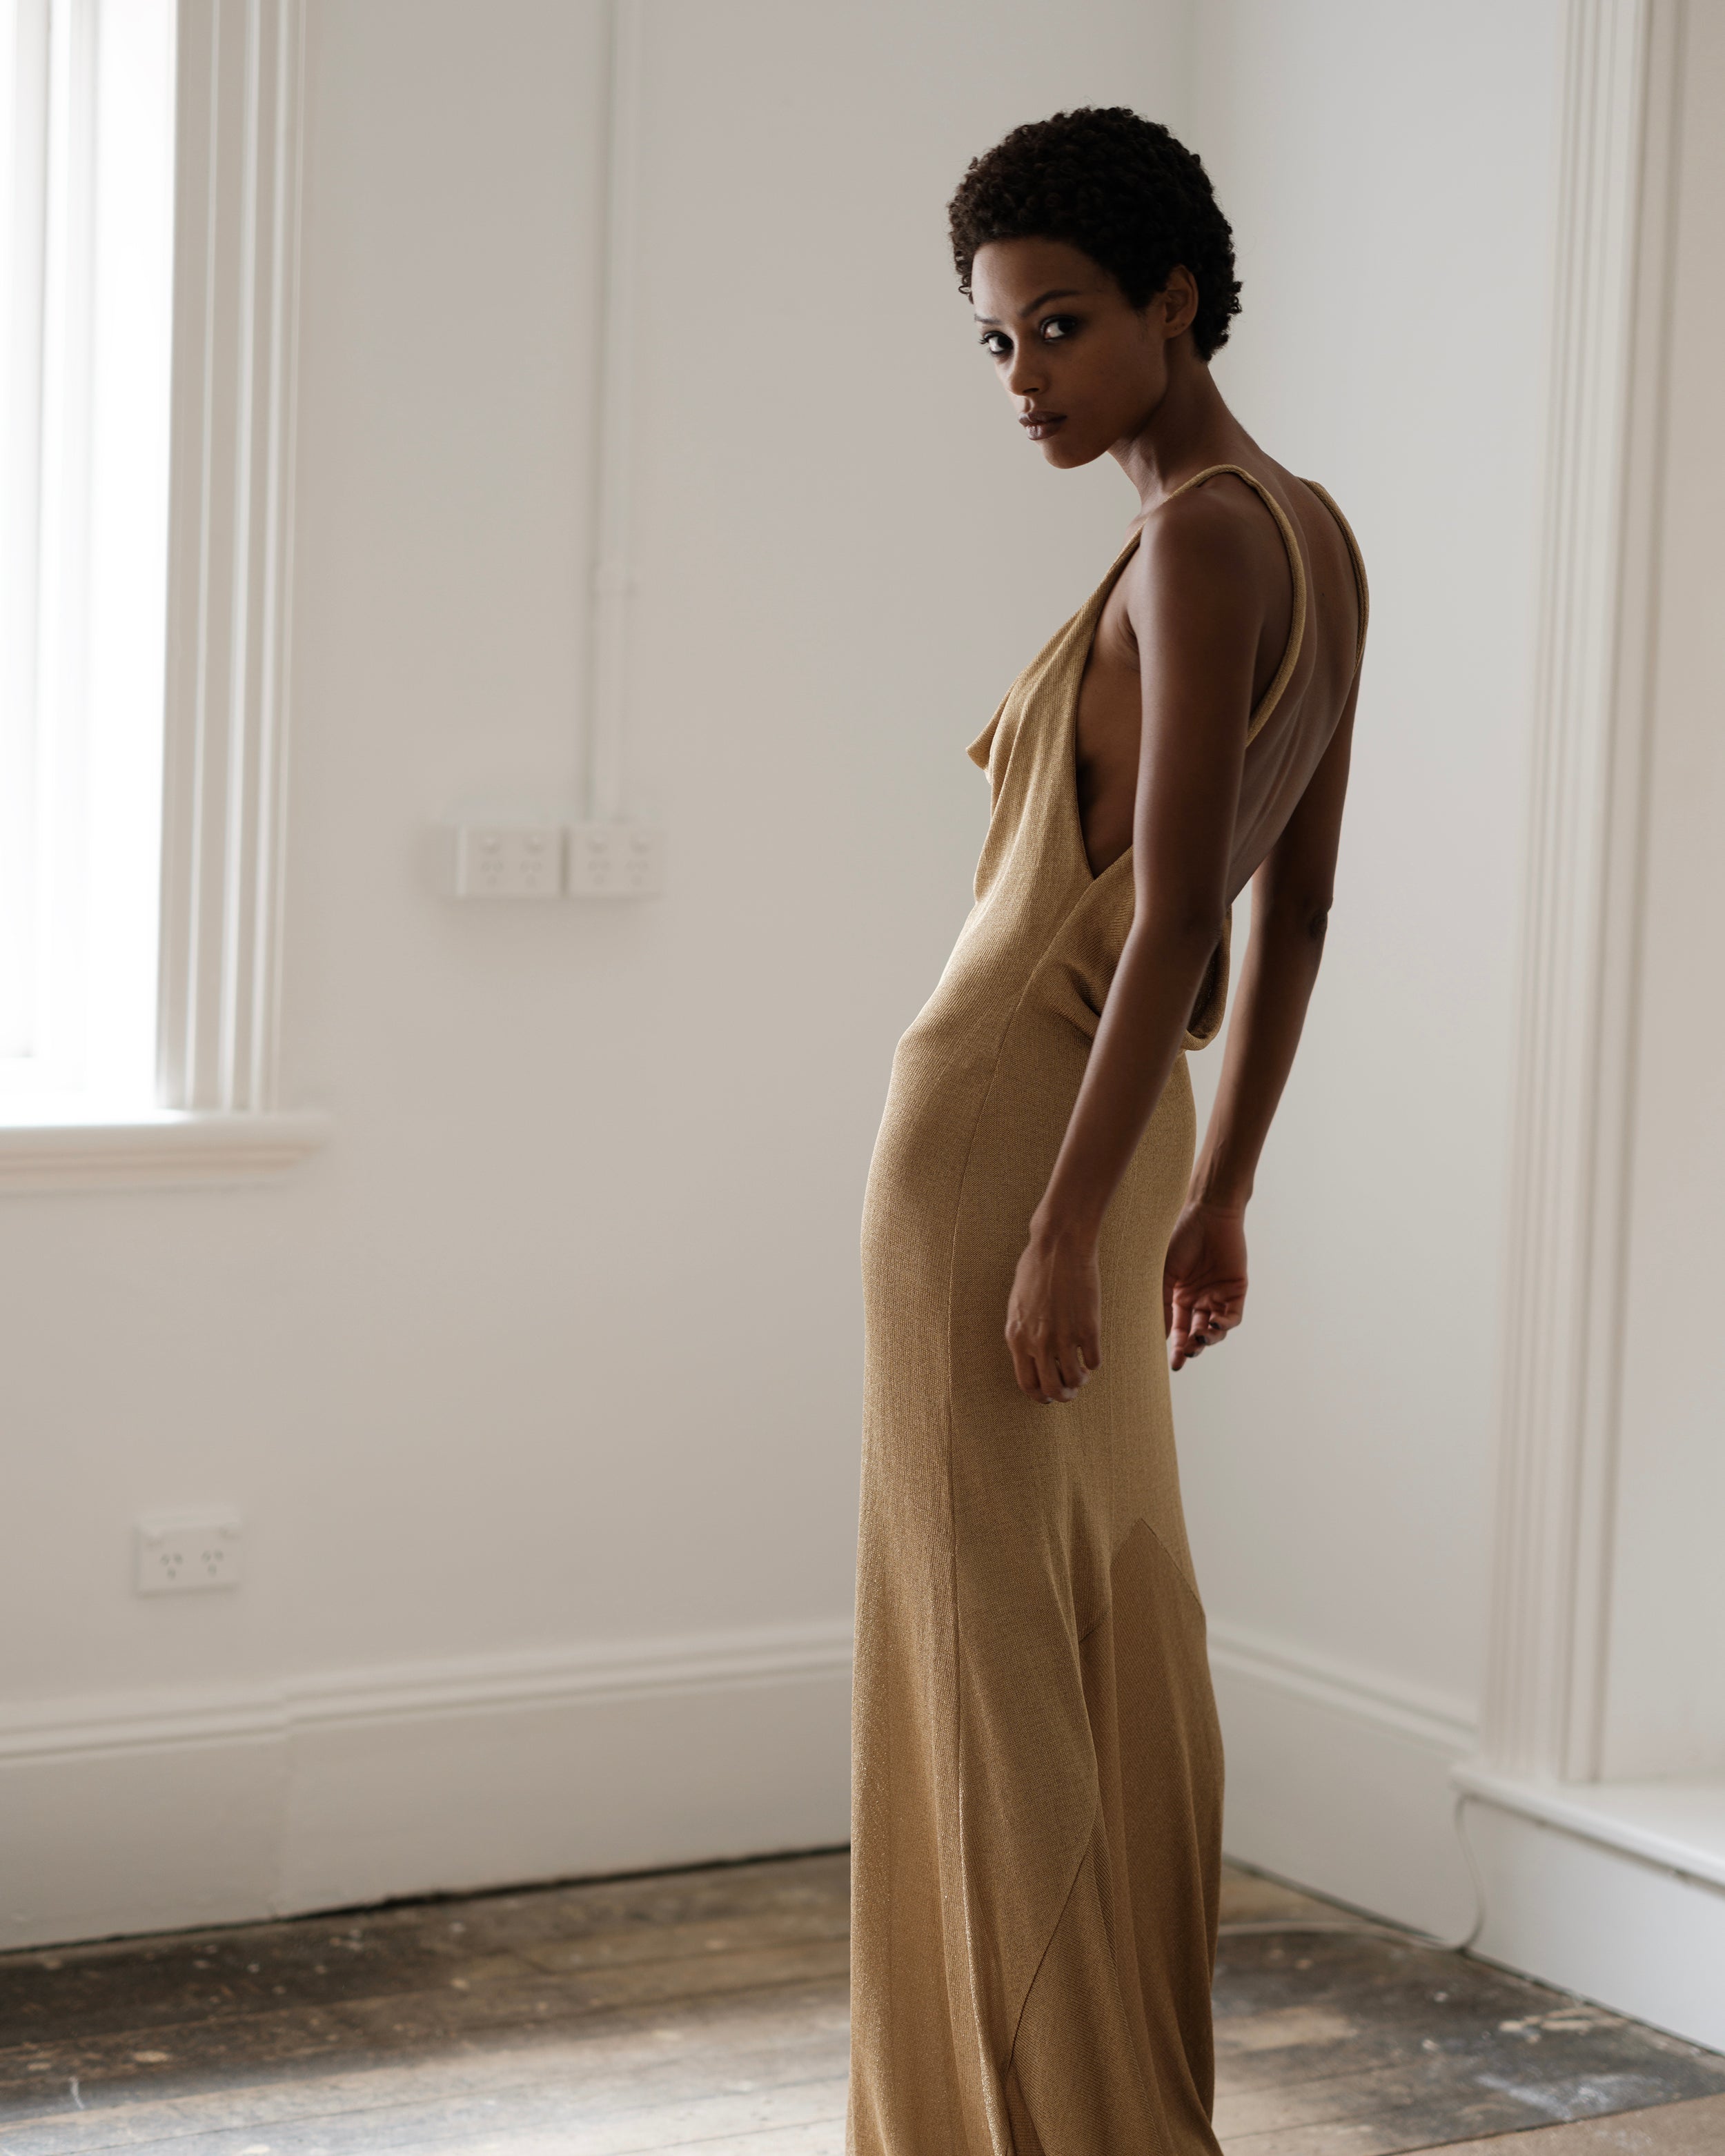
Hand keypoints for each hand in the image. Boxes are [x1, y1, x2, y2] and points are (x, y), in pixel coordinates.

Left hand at [1005, 1227, 1100, 1404]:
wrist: (1059, 1246)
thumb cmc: (1035, 1269)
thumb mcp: (1017, 1305)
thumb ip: (1022, 1332)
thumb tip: (1031, 1357)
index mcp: (1017, 1336)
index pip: (1026, 1383)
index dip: (1038, 1395)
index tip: (1047, 1395)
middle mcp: (1038, 1342)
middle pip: (1051, 1389)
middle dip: (1062, 1395)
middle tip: (1069, 1391)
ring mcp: (1064, 1337)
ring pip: (1075, 1380)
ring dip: (1080, 1381)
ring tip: (1082, 1373)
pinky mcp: (1089, 1328)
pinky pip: (1094, 1361)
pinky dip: (1094, 1363)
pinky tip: (1092, 1353)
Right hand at [1163, 1201, 1247, 1370]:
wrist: (1207, 1214)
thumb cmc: (1180, 1239)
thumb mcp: (1163, 1274)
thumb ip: (1161, 1304)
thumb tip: (1156, 1335)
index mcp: (1179, 1296)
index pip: (1176, 1328)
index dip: (1173, 1347)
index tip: (1170, 1366)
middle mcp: (1199, 1299)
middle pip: (1195, 1333)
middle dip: (1190, 1348)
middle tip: (1183, 1358)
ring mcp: (1218, 1295)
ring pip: (1215, 1329)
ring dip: (1207, 1339)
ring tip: (1198, 1341)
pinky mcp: (1236, 1290)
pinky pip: (1232, 1316)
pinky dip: (1224, 1325)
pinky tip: (1213, 1325)